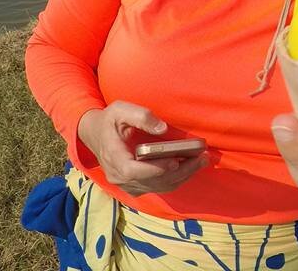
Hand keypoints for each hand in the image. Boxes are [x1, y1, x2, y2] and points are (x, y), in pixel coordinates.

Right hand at [77, 100, 207, 195]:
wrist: (96, 135)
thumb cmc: (109, 120)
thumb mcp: (120, 110)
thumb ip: (141, 116)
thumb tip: (162, 128)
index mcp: (112, 157)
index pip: (132, 171)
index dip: (154, 169)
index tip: (175, 161)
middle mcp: (118, 176)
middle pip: (151, 181)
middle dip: (179, 172)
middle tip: (201, 158)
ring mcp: (126, 184)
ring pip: (158, 187)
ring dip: (182, 176)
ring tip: (201, 161)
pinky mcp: (135, 185)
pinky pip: (157, 187)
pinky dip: (175, 180)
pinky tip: (190, 168)